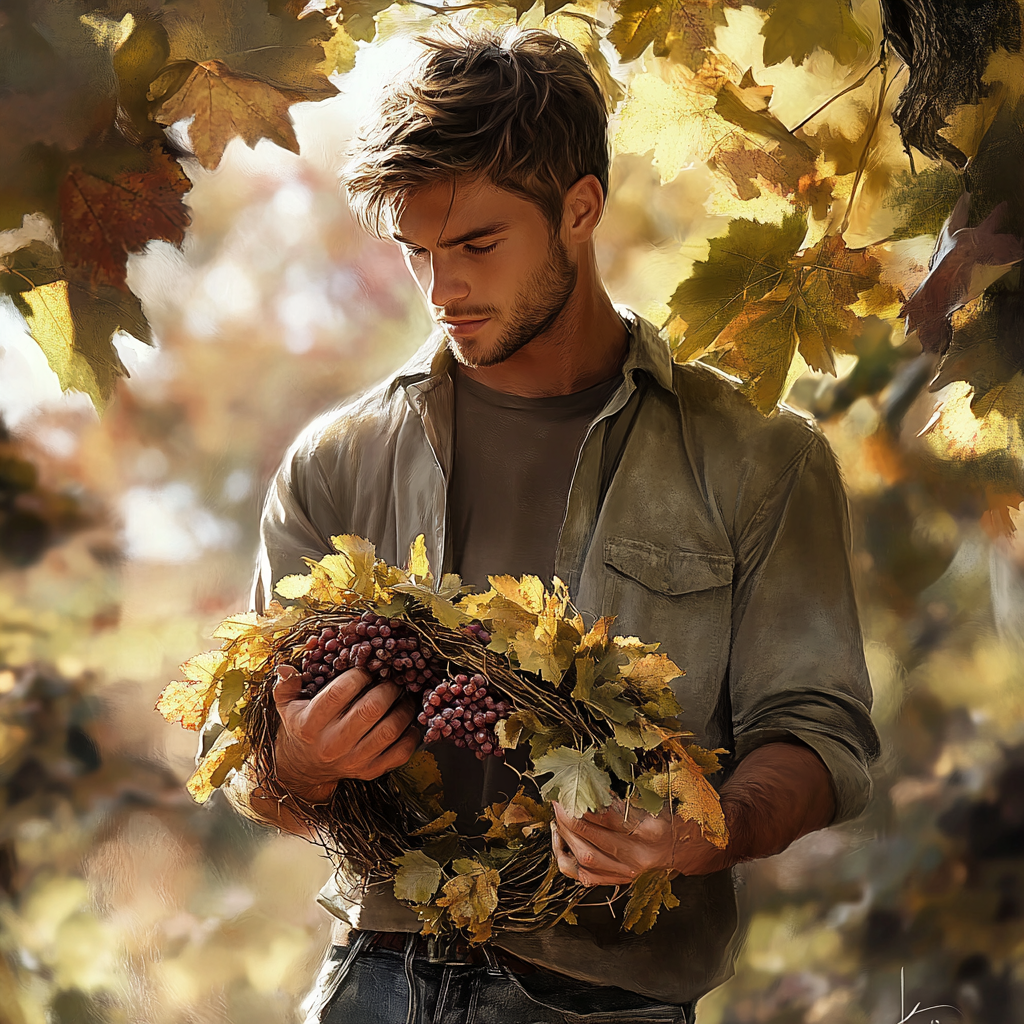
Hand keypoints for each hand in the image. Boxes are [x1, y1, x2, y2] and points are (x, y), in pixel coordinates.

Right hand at [272, 664, 419, 801]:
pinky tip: (410, 720)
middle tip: (393, 679)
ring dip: (404, 708)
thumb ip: (286, 685)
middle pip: (371, 709)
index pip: (339, 693)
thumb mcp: (287, 706)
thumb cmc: (302, 728)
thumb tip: (286, 668)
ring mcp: (354, 760)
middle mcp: (333, 744)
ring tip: (405, 695)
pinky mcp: (371, 771)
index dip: (359, 675)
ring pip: (390, 730)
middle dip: (388, 688)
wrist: (305, 769)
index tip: (366, 668)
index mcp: (311, 724)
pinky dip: (412, 734)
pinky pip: (401, 752)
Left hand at [551, 800, 727, 885]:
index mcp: (652, 831)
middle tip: (556, 799)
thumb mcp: (668, 792)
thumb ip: (639, 784)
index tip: (572, 787)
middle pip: (592, 840)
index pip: (608, 817)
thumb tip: (603, 772)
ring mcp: (632, 872)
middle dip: (568, 818)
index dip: (586, 802)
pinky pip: (589, 878)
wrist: (704, 846)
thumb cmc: (686, 813)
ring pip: (586, 860)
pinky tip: (562, 842)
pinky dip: (569, 862)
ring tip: (557, 817)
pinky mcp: (626, 880)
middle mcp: (640, 856)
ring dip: (565, 837)